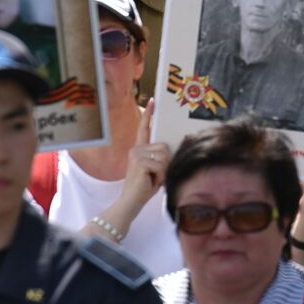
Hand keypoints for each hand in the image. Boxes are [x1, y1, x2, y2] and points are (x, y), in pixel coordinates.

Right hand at [120, 99, 169, 218]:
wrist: (130, 202)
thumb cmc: (144, 188)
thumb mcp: (155, 169)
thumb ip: (160, 158)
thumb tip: (173, 148)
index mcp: (139, 149)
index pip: (144, 129)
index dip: (149, 114)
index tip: (153, 100)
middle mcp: (136, 149)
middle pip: (165, 147)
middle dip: (166, 164)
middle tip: (155, 177)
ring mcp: (137, 154)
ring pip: (165, 156)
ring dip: (164, 171)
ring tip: (153, 180)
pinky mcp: (140, 162)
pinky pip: (162, 165)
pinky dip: (161, 177)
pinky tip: (151, 182)